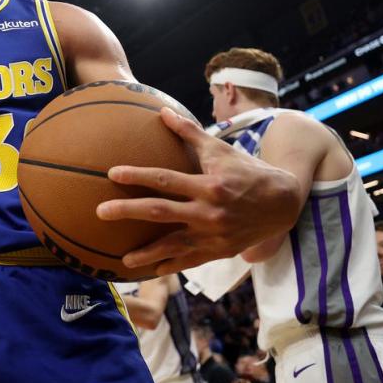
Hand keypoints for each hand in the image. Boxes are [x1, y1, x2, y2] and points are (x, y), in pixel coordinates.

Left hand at [96, 107, 300, 274]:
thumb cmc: (246, 170)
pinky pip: (191, 261)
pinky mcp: (220, 251)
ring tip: (123, 260)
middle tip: (100, 212)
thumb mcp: (220, 148)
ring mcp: (214, 235)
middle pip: (161, 212)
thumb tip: (162, 111)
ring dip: (147, 253)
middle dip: (128, 212)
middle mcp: (210, 212)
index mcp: (209, 185)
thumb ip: (189, 132)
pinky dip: (171, 267)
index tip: (112, 173)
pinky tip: (151, 271)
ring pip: (174, 246)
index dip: (138, 175)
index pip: (165, 179)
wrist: (282, 203)